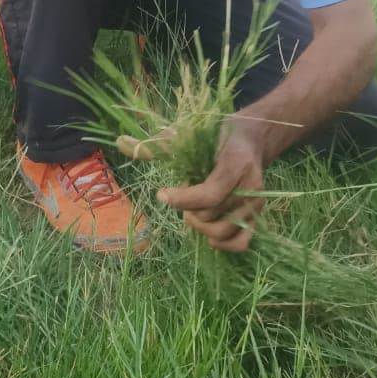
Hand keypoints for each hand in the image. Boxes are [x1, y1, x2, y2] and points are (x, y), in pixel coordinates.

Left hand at [119, 116, 267, 253]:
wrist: (248, 139)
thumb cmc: (215, 135)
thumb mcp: (189, 133)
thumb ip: (158, 144)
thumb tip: (119, 141)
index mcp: (236, 163)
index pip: (209, 194)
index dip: (182, 199)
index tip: (161, 194)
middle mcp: (251, 187)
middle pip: (211, 214)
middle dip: (187, 210)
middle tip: (179, 198)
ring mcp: (256, 205)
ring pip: (222, 232)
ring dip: (199, 226)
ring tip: (191, 212)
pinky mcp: (257, 218)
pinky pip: (241, 243)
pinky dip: (221, 244)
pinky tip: (207, 232)